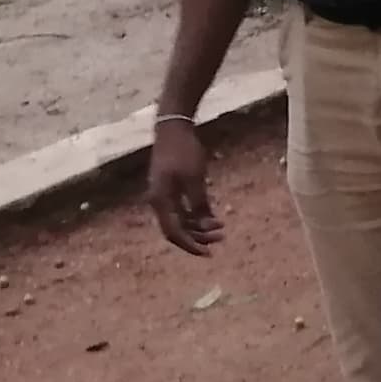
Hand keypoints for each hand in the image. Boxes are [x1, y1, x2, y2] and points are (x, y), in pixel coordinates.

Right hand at [145, 122, 219, 254]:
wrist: (173, 128)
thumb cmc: (183, 152)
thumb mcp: (195, 178)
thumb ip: (199, 203)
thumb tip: (207, 226)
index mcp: (160, 202)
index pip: (173, 233)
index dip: (190, 245)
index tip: (208, 252)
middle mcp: (159, 202)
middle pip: (177, 229)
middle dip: (198, 236)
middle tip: (221, 237)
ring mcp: (164, 195)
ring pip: (180, 220)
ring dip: (199, 227)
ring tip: (220, 228)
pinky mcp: (170, 188)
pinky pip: (182, 209)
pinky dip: (196, 215)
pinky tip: (213, 217)